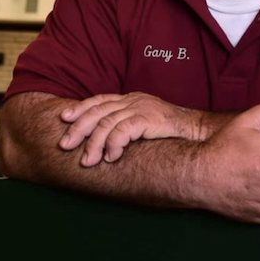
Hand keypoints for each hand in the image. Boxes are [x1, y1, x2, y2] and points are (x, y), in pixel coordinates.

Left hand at [58, 93, 203, 166]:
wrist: (196, 130)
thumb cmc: (170, 132)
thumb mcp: (144, 123)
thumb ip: (126, 126)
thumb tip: (105, 142)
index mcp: (130, 99)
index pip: (99, 100)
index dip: (80, 109)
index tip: (63, 119)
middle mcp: (132, 100)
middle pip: (97, 111)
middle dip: (78, 129)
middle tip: (64, 145)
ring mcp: (140, 108)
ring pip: (106, 123)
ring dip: (94, 144)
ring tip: (87, 161)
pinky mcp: (147, 118)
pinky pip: (122, 131)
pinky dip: (113, 145)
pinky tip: (111, 158)